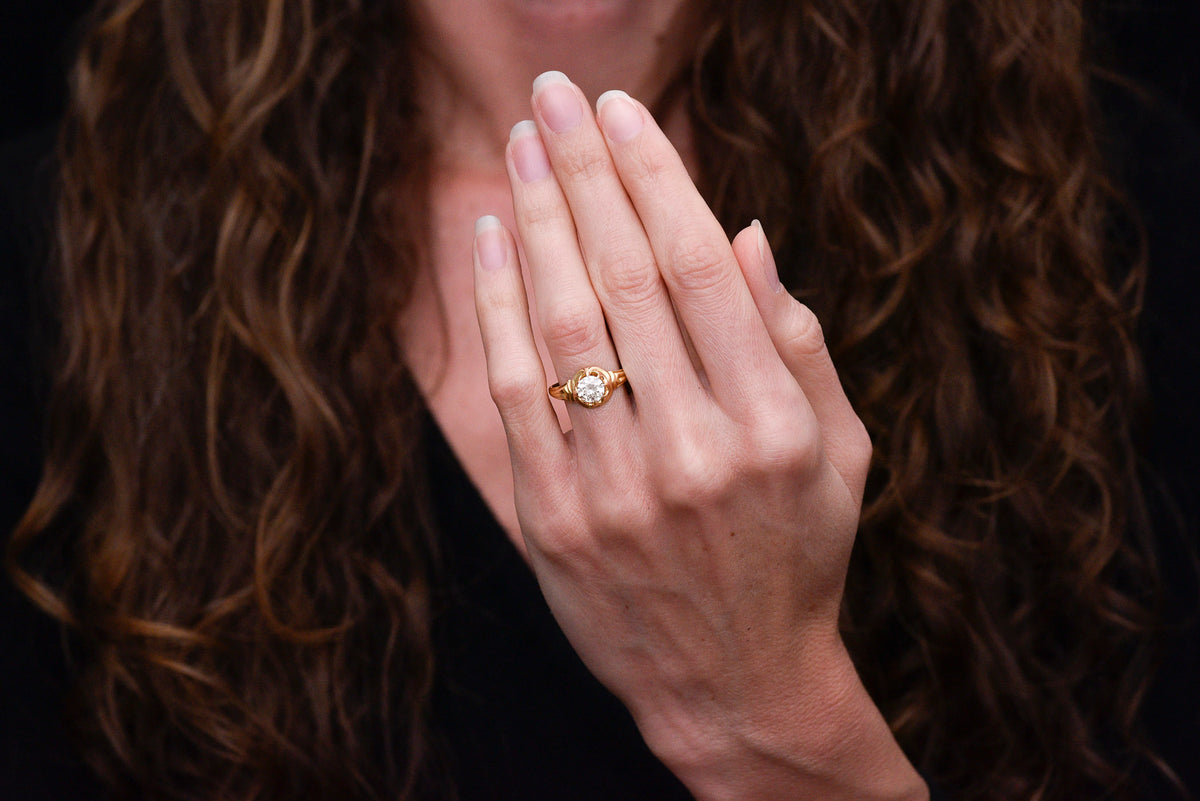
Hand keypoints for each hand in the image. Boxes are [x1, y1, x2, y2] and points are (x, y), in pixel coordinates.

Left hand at [472, 71, 925, 800]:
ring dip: (536, 221)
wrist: (731, 683)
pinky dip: (497, 307)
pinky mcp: (553, 519)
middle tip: (553, 98)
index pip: (699, 272)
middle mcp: (695, 452)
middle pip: (623, 279)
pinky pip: (515, 392)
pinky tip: (490, 240)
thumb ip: (795, 342)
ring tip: (518, 147)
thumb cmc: (795, 556)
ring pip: (563, 324)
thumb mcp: (839, 454)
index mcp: (773, 426)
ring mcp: (616, 488)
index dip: (655, 179)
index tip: (624, 113)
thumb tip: (744, 231)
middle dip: (584, 172)